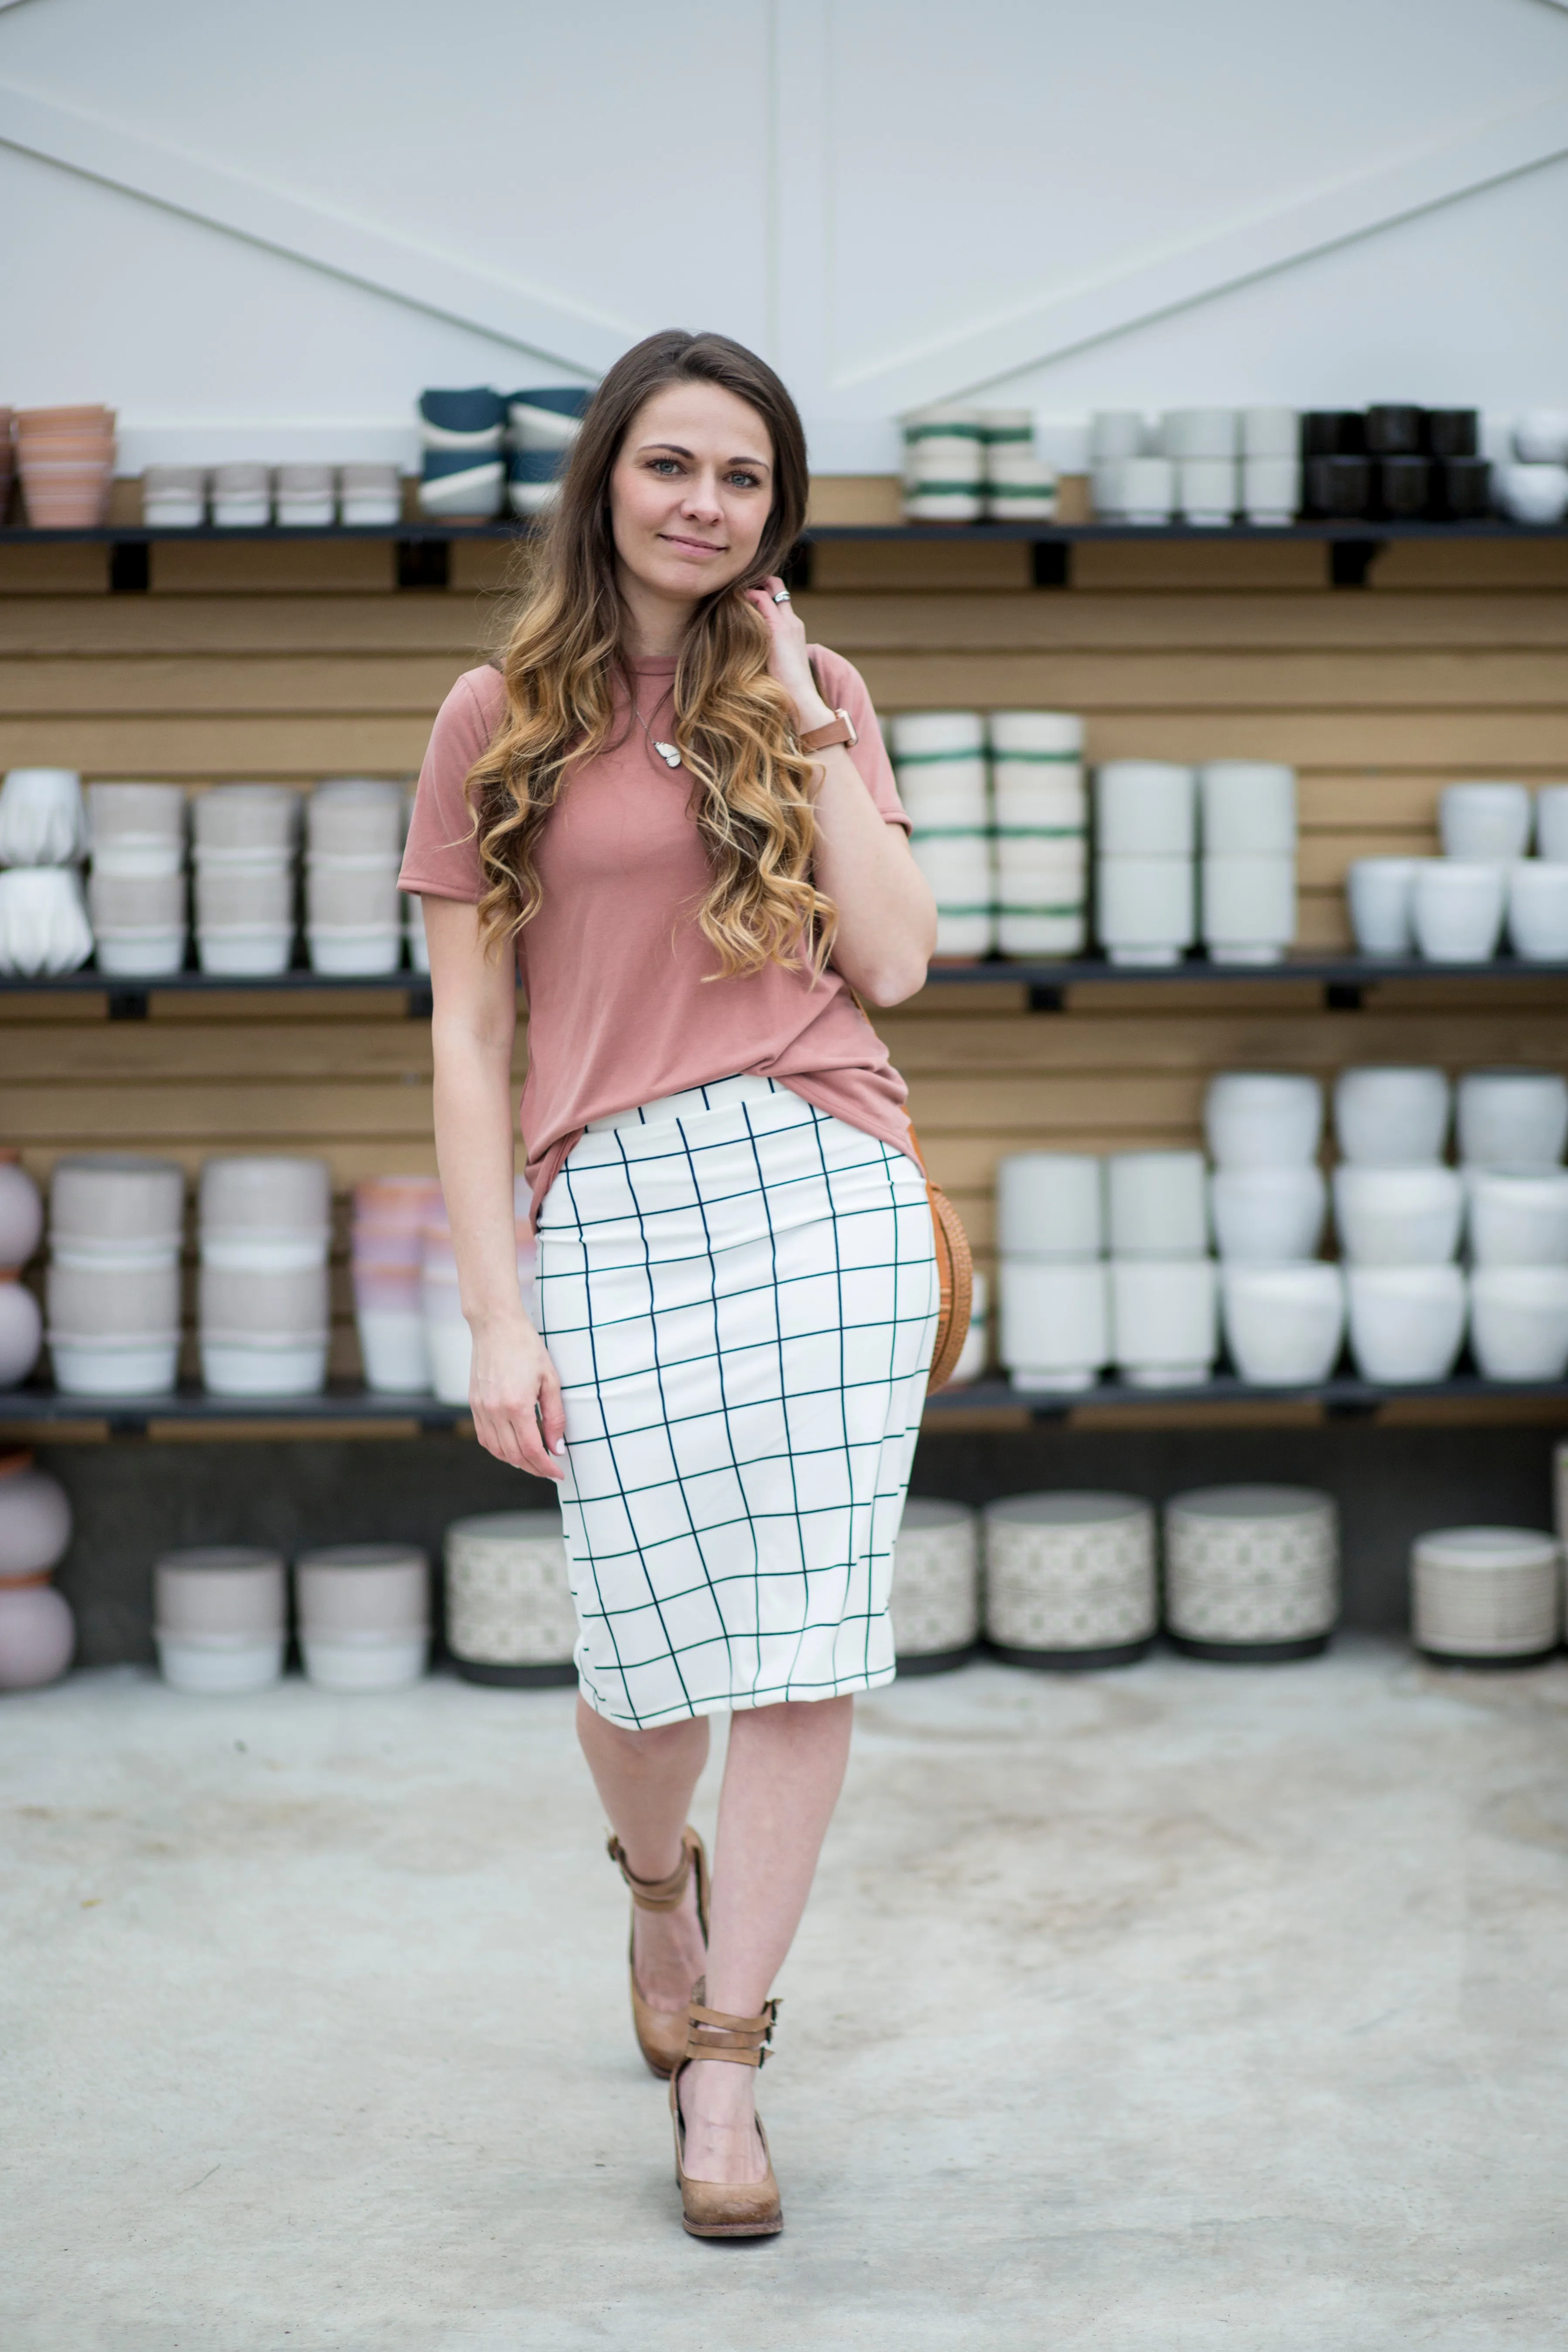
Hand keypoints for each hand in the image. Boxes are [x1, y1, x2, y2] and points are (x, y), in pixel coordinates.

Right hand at [468, 1312, 566, 1480]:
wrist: (495, 1326)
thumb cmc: (526, 1348)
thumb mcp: (550, 1380)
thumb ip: (554, 1416)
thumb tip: (557, 1447)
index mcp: (516, 1405)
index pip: (531, 1450)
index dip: (546, 1466)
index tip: (559, 1473)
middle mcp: (494, 1411)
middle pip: (513, 1455)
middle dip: (534, 1467)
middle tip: (550, 1470)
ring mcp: (481, 1408)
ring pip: (496, 1450)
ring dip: (516, 1461)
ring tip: (534, 1461)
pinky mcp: (474, 1403)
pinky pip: (484, 1437)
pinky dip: (499, 1449)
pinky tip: (513, 1447)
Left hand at [742, 574, 834, 731]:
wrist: (801, 698)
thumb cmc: (786, 688)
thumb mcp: (774, 664)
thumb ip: (766, 651)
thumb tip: (746, 652)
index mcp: (794, 629)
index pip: (780, 600)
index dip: (763, 592)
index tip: (744, 594)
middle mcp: (794, 621)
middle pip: (778, 587)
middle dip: (758, 581)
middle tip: (736, 585)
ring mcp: (789, 623)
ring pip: (771, 589)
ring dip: (750, 587)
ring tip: (730, 590)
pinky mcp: (780, 628)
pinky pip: (761, 600)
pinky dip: (746, 595)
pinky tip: (732, 601)